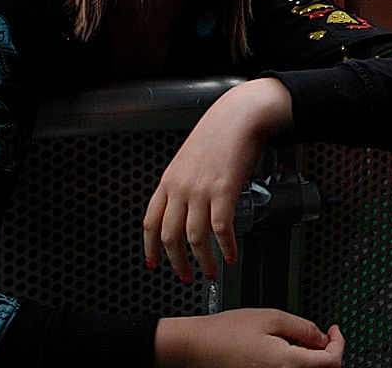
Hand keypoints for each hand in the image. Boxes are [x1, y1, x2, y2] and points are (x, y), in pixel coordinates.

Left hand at [144, 79, 292, 282]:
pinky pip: (221, 229)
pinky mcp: (224, 191)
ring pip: (194, 238)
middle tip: (186, 276)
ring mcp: (201, 190)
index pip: (150, 222)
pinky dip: (226, 247)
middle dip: (177, 263)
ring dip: (203, 261)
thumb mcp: (191, 158)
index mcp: (169, 180)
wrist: (241, 115)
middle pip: (169, 236)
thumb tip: (188, 207)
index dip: (150, 247)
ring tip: (212, 271)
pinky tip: (231, 254)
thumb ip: (185, 183)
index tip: (154, 262)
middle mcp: (180, 188)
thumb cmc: (221, 133)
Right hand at [154, 309, 343, 367]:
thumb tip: (322, 337)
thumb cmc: (225, 333)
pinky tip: (289, 352)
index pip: (331, 362)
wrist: (197, 348)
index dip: (339, 343)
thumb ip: (302, 327)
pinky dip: (297, 365)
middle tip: (324, 335)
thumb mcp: (270, 317)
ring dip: (314, 361)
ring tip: (304, 341)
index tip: (335, 331)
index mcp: (287, 363)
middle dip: (328, 353)